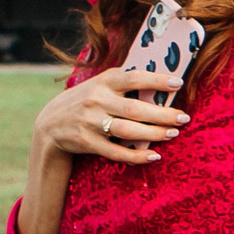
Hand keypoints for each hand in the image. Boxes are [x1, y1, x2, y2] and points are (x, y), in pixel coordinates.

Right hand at [34, 67, 188, 165]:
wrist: (50, 123)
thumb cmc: (86, 100)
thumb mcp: (99, 84)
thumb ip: (124, 81)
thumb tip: (162, 79)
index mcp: (103, 81)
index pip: (133, 78)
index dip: (156, 80)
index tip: (178, 82)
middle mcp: (96, 100)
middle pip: (135, 109)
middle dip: (162, 114)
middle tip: (184, 117)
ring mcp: (91, 123)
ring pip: (128, 131)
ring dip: (153, 134)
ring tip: (173, 133)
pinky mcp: (88, 143)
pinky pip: (116, 152)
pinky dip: (136, 156)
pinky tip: (154, 156)